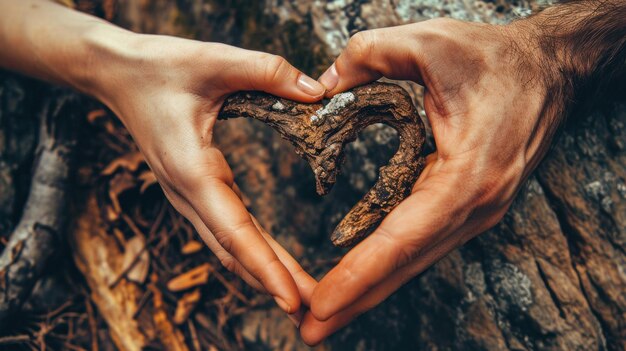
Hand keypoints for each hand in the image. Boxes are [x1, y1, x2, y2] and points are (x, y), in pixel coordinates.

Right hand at [90, 30, 323, 314]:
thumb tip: (318, 91)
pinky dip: (252, 253)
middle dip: (275, 284)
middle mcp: (189, 193)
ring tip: (301, 297)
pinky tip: (274, 265)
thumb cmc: (156, 68)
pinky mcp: (195, 190)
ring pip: (230, 247)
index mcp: (192, 171)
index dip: (265, 267)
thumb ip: (266, 72)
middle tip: (314, 313)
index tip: (292, 299)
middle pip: (236, 251)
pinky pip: (226, 231)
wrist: (114, 75)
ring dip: (265, 274)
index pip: (235, 231)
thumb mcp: (213, 60)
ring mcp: (189, 196)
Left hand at [300, 17, 565, 343]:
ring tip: (326, 316)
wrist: (547, 71)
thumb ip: (369, 54)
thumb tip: (322, 86)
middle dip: (357, 300)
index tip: (322, 303)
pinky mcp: (468, 206)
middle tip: (310, 331)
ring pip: (415, 260)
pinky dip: (388, 265)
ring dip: (370, 289)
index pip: (404, 237)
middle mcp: (476, 205)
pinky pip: (422, 243)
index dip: (360, 273)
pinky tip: (363, 279)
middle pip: (407, 264)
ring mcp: (476, 211)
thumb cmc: (494, 59)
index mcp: (468, 174)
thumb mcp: (429, 40)